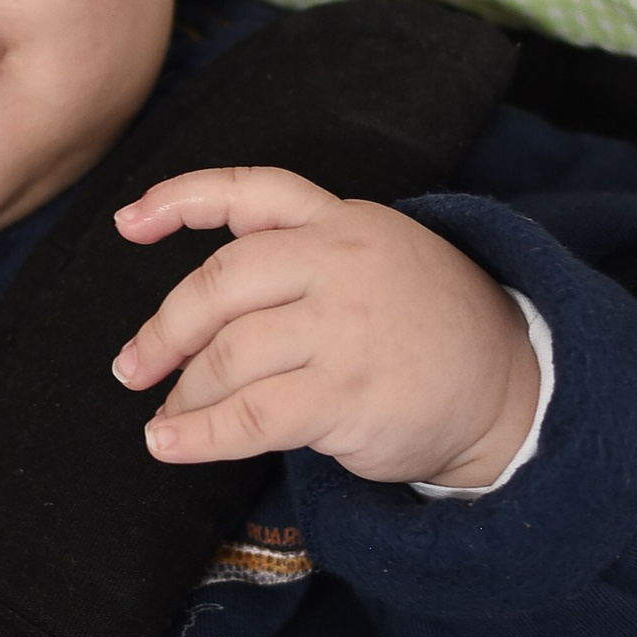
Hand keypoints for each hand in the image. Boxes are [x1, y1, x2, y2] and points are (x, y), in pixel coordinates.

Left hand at [112, 167, 538, 489]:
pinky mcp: (348, 392)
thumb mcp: (377, 257)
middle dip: (164, 329)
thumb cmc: (426, 328)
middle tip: (134, 366)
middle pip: (218, 283)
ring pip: (228, 355)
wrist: (510, 387)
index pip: (250, 191)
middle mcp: (340, 262)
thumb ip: (301, 257)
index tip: (126, 224)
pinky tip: (171, 445)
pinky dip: (199, 435)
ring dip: (184, 393)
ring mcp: (345, 327)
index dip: (180, 200)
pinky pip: (250, 416)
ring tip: (166, 418)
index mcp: (342, 222)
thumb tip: (196, 312)